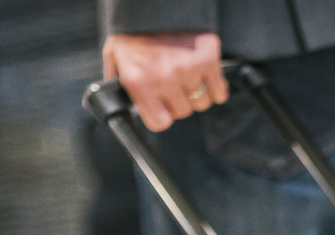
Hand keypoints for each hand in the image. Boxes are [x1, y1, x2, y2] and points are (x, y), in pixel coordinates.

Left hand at [102, 32, 228, 130]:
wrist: (154, 0)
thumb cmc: (134, 29)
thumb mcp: (115, 54)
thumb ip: (117, 81)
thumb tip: (119, 104)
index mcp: (139, 81)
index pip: (159, 122)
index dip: (162, 116)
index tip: (163, 108)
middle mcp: (164, 78)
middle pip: (183, 111)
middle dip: (179, 101)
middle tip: (174, 86)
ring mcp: (188, 69)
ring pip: (202, 102)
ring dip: (197, 94)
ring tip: (188, 77)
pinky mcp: (208, 59)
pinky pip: (219, 91)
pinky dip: (216, 88)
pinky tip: (206, 78)